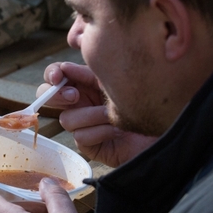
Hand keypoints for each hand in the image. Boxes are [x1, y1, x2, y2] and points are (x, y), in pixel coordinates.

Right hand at [39, 62, 156, 166]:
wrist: (165, 128)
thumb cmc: (144, 100)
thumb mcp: (115, 80)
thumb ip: (89, 72)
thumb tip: (65, 67)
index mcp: (84, 84)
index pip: (56, 76)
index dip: (52, 74)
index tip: (59, 76)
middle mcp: (79, 103)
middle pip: (47, 97)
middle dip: (58, 95)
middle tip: (75, 95)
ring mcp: (82, 125)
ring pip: (66, 119)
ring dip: (91, 115)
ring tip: (112, 114)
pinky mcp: (89, 145)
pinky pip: (81, 137)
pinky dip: (99, 131)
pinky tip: (116, 129)